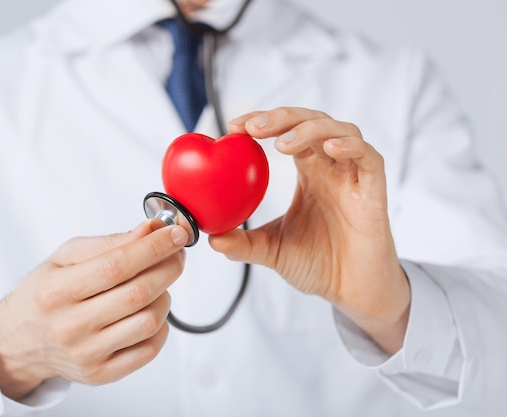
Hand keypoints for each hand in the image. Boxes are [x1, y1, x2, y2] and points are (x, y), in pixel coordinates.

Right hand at [0, 220, 187, 399]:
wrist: (18, 342)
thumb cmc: (45, 294)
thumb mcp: (64, 258)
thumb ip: (108, 243)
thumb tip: (148, 230)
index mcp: (56, 292)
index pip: (116, 265)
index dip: (153, 247)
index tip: (176, 234)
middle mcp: (69, 326)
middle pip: (138, 294)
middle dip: (168, 267)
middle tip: (176, 254)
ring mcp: (87, 354)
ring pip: (149, 321)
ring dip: (164, 296)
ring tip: (156, 284)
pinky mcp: (101, 374)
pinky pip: (149, 349)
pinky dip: (161, 325)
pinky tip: (149, 310)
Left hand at [209, 107, 409, 353]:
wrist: (352, 292)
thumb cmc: (319, 265)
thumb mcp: (272, 250)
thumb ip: (243, 242)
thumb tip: (210, 238)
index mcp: (309, 173)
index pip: (286, 133)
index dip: (262, 122)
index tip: (234, 127)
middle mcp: (330, 168)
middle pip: (310, 122)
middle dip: (281, 118)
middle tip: (251, 127)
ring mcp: (353, 176)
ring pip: (340, 130)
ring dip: (310, 129)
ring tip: (283, 144)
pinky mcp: (374, 190)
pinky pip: (369, 157)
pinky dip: (350, 146)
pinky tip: (329, 149)